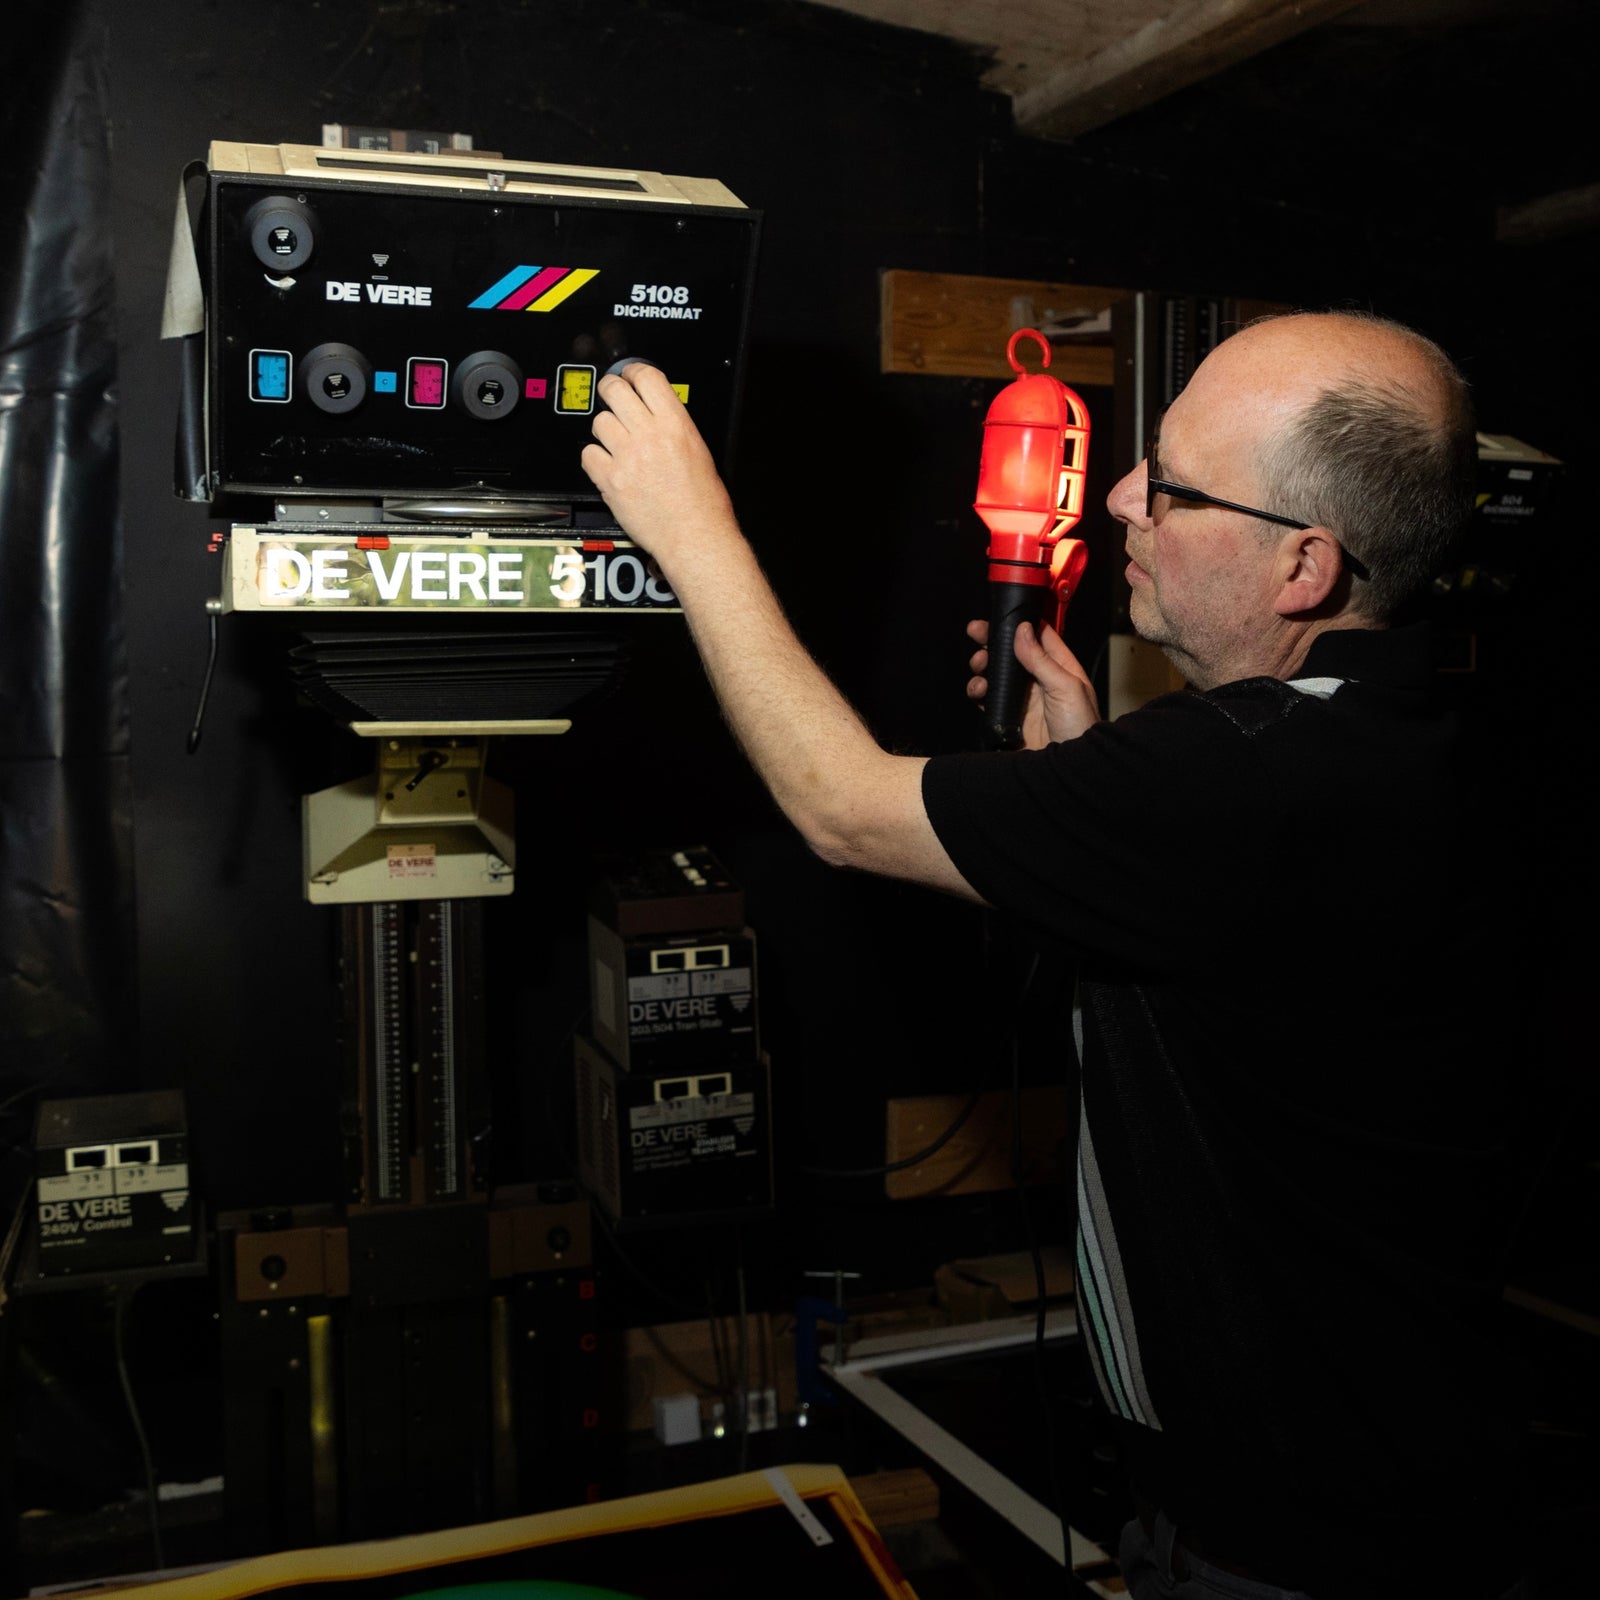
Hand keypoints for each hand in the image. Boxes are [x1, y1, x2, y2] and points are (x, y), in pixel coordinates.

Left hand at [581, 363, 737, 565]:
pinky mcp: (610, 480)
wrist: (694, 536)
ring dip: (605, 430)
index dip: (632, 371)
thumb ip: (674, 427)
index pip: (646, 377)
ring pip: (599, 422)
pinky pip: (588, 454)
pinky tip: (607, 466)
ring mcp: (627, 457)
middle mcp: (649, 435)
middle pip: (614, 391)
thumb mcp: (699, 451)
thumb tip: (656, 414)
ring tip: (616, 443)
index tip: (628, 375)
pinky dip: (595, 459)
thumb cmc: (703, 503)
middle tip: (612, 397)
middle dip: (611, 390)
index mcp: (676, 424)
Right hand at [966, 618, 1099, 746]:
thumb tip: (1023, 630)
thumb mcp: (1066, 688)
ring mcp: (1023, 698)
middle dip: (993, 641)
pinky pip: (988, 698)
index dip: (1020, 623)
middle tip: (976, 632)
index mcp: (1061, 668)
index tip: (1000, 614)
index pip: (1040, 636)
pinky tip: (979, 691)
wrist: (1067, 769)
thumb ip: (1042, 660)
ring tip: (979, 666)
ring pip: (997, 673)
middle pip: (1012, 652)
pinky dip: (979, 691)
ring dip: (984, 666)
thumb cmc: (1080, 729)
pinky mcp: (1009, 716)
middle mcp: (1041, 680)